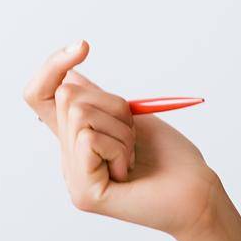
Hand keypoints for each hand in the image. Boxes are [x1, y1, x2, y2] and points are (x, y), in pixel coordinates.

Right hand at [22, 39, 223, 240]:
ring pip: (79, 114)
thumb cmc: (173, 158)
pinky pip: (89, 138)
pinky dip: (120, 147)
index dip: (52, 66)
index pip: (41, 95)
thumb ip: (96, 99)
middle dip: (113, 105)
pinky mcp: (84, 193)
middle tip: (135, 136)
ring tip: (134, 155)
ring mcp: (73, 178)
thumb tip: (68, 74)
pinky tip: (130, 171)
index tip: (83, 45)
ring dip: (121, 128)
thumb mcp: (131, 117)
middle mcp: (69, 160)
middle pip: (67, 96)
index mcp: (76, 141)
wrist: (199, 194)